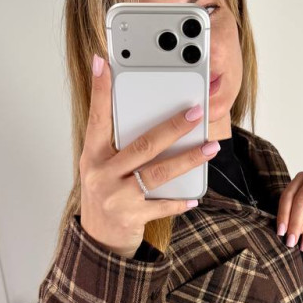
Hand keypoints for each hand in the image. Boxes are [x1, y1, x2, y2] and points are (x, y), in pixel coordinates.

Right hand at [79, 53, 219, 257]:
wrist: (99, 241)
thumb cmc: (106, 194)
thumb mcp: (102, 166)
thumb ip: (118, 143)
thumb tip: (151, 118)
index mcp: (92, 154)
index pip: (97, 117)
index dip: (99, 89)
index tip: (103, 62)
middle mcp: (101, 173)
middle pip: (142, 145)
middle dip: (172, 127)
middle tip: (196, 112)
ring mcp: (115, 196)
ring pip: (158, 173)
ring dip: (188, 159)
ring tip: (210, 148)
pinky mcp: (130, 217)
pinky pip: (162, 205)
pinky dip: (180, 201)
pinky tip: (196, 196)